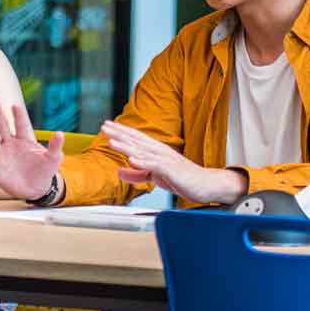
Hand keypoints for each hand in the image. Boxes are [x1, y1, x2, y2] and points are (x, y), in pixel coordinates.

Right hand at [0, 95, 63, 201]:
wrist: (34, 190)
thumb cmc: (44, 172)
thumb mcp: (53, 159)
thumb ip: (55, 146)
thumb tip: (60, 133)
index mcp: (25, 140)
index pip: (21, 124)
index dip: (18, 116)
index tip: (15, 106)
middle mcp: (10, 143)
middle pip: (2, 125)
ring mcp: (0, 153)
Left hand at [100, 120, 246, 203]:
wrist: (205, 185)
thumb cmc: (181, 178)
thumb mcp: (154, 175)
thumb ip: (137, 173)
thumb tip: (118, 171)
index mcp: (156, 151)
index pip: (135, 138)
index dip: (120, 131)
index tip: (106, 125)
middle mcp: (160, 151)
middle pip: (136, 140)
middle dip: (119, 133)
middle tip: (104, 126)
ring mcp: (166, 159)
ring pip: (143, 151)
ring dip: (126, 146)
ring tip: (112, 141)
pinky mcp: (171, 170)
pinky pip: (155, 166)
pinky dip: (143, 163)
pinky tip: (132, 160)